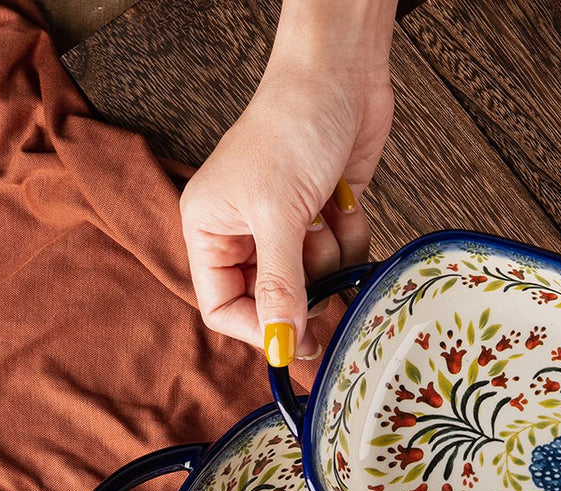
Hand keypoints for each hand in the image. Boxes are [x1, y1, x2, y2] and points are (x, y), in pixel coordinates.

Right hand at [179, 26, 393, 364]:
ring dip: (332, 257)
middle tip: (328, 279)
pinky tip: (345, 202)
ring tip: (328, 214)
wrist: (340, 73)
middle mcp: (243, 233)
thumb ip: (279, 287)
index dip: (259, 330)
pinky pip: (343, 258)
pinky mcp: (326, 219)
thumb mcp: (279, 215)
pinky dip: (351, 237)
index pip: (221, 308)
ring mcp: (287, 228)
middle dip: (306, 291)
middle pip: (273, 302)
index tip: (298, 341)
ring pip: (314, 283)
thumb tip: (280, 348)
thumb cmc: (292, 125)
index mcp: (209, 229)